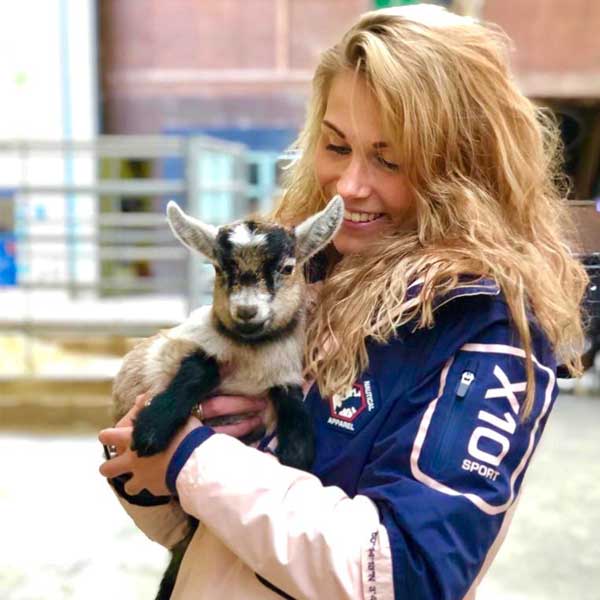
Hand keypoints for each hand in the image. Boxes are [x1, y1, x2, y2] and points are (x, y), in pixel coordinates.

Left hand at [98, 393, 267, 495]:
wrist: (194, 460)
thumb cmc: (183, 433)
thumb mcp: (169, 414)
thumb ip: (152, 408)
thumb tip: (143, 397)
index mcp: (132, 438)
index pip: (107, 436)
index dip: (107, 436)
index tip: (109, 436)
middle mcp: (131, 459)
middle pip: (106, 467)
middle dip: (110, 465)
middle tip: (120, 461)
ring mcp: (140, 476)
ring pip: (124, 484)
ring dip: (130, 480)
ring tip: (138, 477)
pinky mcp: (152, 488)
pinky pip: (145, 490)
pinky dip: (150, 487)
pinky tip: (158, 482)